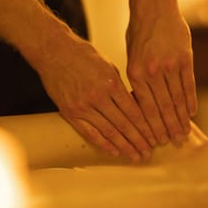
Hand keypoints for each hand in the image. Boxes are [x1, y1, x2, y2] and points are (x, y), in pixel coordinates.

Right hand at [35, 35, 155, 160]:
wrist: (53, 51)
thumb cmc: (84, 56)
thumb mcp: (109, 67)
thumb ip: (121, 88)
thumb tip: (136, 108)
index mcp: (111, 83)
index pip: (134, 111)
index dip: (146, 127)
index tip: (154, 138)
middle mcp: (98, 96)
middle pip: (124, 124)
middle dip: (138, 141)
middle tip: (148, 153)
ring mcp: (82, 106)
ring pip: (108, 132)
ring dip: (124, 146)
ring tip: (135, 156)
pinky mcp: (69, 112)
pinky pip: (89, 133)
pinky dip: (103, 144)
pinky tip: (114, 152)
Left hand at [126, 12, 197, 144]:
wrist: (155, 7)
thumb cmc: (140, 34)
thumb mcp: (131, 57)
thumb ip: (139, 81)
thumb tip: (144, 106)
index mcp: (135, 72)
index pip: (145, 107)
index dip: (152, 126)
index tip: (157, 140)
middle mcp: (153, 71)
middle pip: (163, 107)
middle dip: (168, 128)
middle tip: (174, 143)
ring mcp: (170, 65)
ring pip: (177, 99)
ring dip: (181, 118)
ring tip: (185, 132)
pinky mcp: (186, 58)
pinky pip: (189, 85)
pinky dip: (191, 101)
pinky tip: (192, 114)